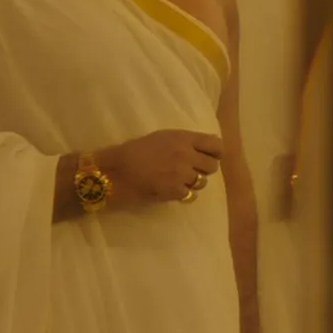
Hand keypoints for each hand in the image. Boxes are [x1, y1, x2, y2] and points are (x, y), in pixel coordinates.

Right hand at [97, 129, 222, 208]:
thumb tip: (201, 148)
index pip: (216, 145)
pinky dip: (183, 194)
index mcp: (183, 138)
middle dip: (204, 169)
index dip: (216, 153)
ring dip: (193, 183)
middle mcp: (187, 154)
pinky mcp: (176, 191)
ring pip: (202, 182)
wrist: (116, 171)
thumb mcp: (160, 138)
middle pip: (212, 166)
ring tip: (178, 181)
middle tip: (191, 171)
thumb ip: (182, 142)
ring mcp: (182, 174)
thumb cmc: (133, 151)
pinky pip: (190, 195)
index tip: (210, 157)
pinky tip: (171, 190)